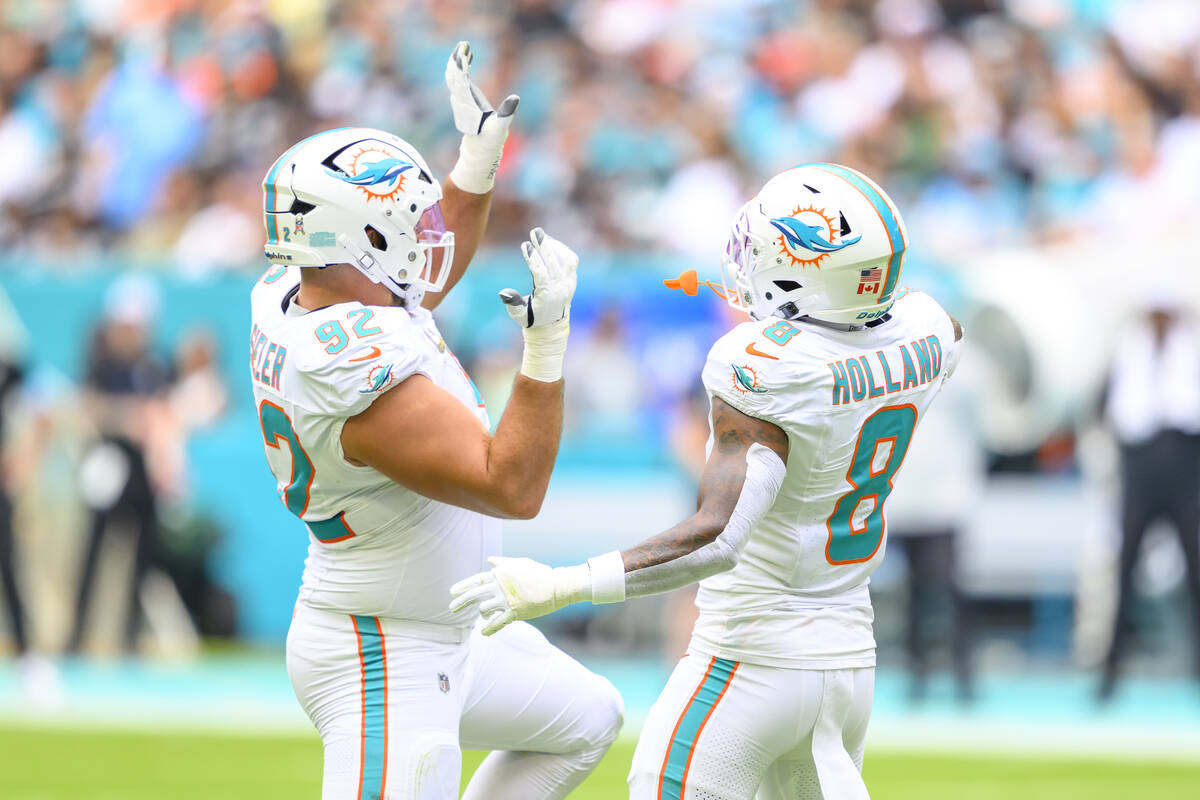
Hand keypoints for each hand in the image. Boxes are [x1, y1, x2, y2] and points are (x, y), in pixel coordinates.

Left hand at [446, 41, 518, 193]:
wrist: (481, 149)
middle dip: (457, 59)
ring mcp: (461, 99)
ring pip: (454, 76)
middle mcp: (460, 100)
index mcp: (468, 104)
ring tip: (465, 46)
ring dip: (458, 60)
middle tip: (463, 44)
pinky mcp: (464, 99)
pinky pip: (459, 78)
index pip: (461, 80)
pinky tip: (469, 56)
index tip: (465, 51)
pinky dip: (462, 66)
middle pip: (453, 75)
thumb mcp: (500, 128)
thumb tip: (515, 99)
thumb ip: (507, 113)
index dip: (462, 65)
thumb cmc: (491, 139)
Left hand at [449, 556, 587, 635]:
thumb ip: (503, 563)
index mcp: (500, 573)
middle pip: (474, 594)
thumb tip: (490, 559)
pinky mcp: (515, 612)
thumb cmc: (539, 573)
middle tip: (452, 607)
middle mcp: (500, 586)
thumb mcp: (520, 563)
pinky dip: (489, 629)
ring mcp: (507, 600)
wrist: (556, 586)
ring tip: (484, 616)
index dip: (463, 586)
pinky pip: (497, 623)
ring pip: (484, 609)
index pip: (477, 580)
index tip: (452, 591)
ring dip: (482, 614)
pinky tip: (482, 633)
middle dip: (461, 601)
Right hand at [499, 228, 577, 328]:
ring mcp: (569, 282)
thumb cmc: (532, 318)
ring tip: (541, 236)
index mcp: (547, 295)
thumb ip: (512, 303)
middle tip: (535, 232)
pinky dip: (562, 249)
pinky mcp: (572, 278)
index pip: (541, 273)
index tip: (525, 245)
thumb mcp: (519, 314)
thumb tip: (503, 293)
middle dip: (544, 246)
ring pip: (565, 260)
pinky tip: (550, 243)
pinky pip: (571, 260)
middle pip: (553, 263)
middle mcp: (560, 288)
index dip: (533, 258)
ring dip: (554, 246)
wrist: (551, 324)